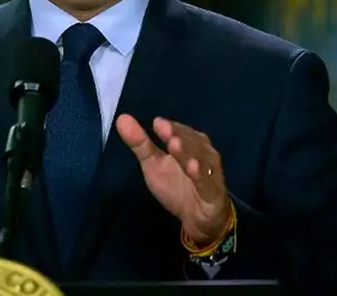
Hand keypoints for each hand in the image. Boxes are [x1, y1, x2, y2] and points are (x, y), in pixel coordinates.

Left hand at [115, 114, 230, 243]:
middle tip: (164, 128)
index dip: (169, 128)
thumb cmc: (176, 185)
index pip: (178, 131)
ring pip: (200, 159)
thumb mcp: (154, 164)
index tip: (157, 123)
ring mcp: (210, 172)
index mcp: (189, 142)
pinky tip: (193, 168)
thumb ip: (140, 143)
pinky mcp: (213, 192)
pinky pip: (207, 183)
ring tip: (175, 145)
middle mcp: (202, 153)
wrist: (197, 217)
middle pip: (190, 142)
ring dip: (188, 152)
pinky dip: (201, 176)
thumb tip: (122, 118)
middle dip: (177, 135)